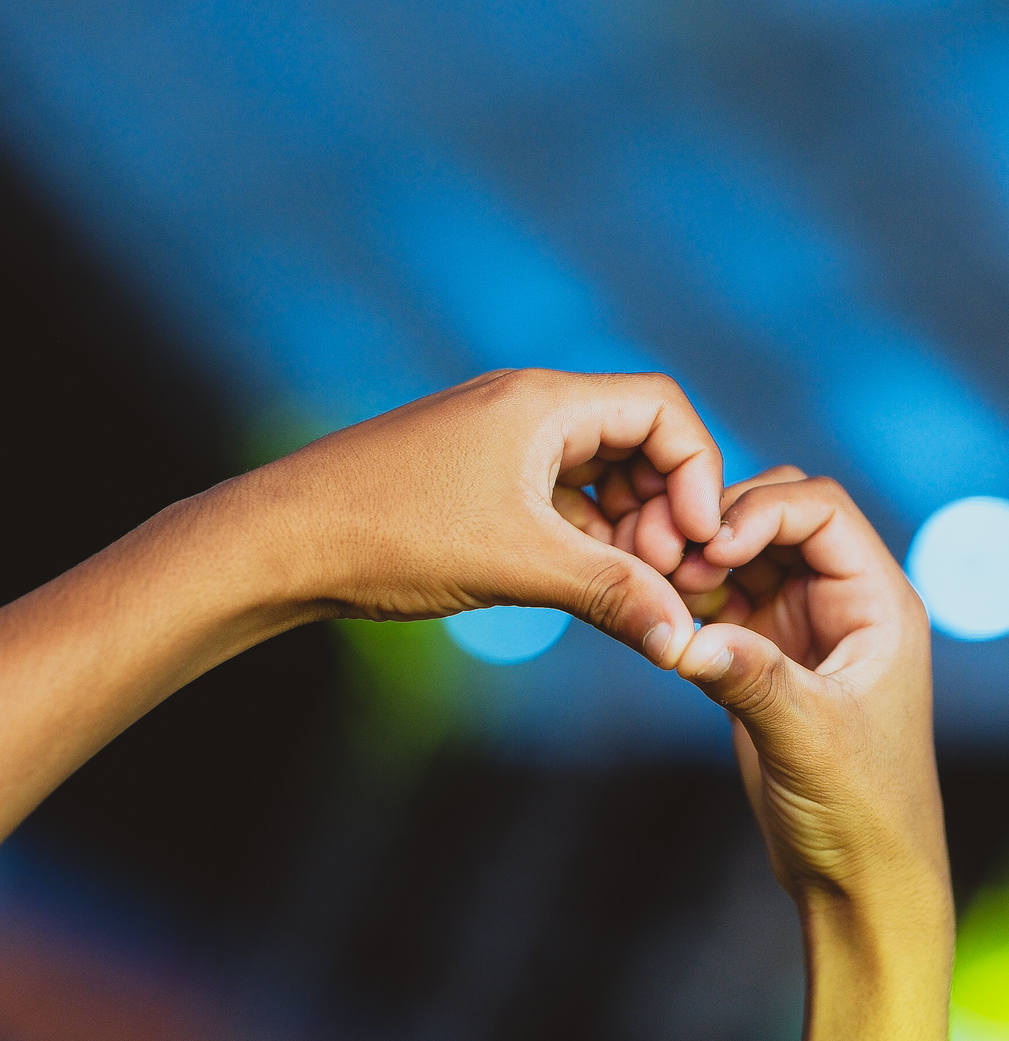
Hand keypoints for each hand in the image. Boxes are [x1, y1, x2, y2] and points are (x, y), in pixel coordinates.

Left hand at [254, 369, 722, 667]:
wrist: (277, 543)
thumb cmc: (388, 534)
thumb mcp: (516, 565)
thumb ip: (612, 593)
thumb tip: (683, 638)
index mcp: (542, 402)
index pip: (662, 408)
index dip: (698, 473)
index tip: (698, 543)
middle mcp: (525, 411)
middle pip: (638, 441)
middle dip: (666, 508)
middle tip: (666, 576)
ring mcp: (498, 447)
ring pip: (599, 479)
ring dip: (629, 532)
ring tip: (632, 591)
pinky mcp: (475, 486)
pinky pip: (558, 504)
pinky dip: (585, 542)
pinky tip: (589, 592)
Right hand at [674, 468, 952, 966]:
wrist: (856, 880)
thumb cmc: (863, 812)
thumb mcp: (811, 739)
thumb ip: (754, 679)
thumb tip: (685, 634)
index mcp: (880, 603)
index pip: (821, 511)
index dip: (762, 511)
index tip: (709, 547)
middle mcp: (844, 603)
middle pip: (778, 516)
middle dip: (722, 525)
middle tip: (670, 561)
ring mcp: (802, 628)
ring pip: (743, 555)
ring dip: (698, 560)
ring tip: (655, 585)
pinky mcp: (765, 659)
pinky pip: (721, 603)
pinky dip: (687, 600)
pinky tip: (658, 617)